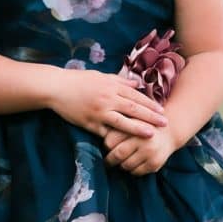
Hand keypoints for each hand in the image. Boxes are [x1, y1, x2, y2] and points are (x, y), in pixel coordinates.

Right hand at [49, 69, 166, 138]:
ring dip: (138, 128)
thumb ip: (120, 81)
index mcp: (111, 86)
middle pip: (133, 108)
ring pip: (122, 121)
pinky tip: (125, 145)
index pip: (135, 96)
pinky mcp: (89, 123)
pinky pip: (104, 132)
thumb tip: (137, 83)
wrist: (57, 88)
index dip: (150, 104)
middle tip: (164, 123)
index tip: (162, 110)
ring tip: (151, 134)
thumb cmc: (80, 80)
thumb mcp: (101, 76)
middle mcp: (107, 99)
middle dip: (150, 116)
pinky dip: (115, 138)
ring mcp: (98, 112)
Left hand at [103, 124, 177, 175]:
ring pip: (125, 166)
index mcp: (134, 125)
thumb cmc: (143, 125)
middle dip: (110, 160)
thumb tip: (95, 134)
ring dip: (121, 165)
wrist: (169, 132)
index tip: (106, 147)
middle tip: (108, 160)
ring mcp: (150, 152)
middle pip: (117, 155)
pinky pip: (136, 172)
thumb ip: (116, 126)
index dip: (106, 146)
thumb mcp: (131, 120)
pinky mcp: (155, 164)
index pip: (110, 141)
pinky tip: (134, 162)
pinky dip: (132, 169)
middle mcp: (142, 139)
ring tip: (123, 160)